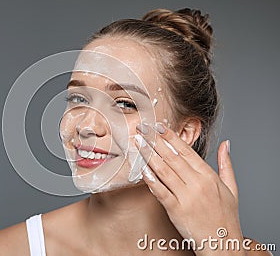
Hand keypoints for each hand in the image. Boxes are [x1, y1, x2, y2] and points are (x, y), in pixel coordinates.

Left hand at [136, 122, 244, 254]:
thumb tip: (225, 144)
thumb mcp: (231, 188)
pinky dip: (149, 179)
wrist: (222, 243)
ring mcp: (185, 196)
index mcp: (209, 176)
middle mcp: (197, 184)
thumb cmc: (225, 216)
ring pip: (163, 170)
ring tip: (138, 142)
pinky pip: (159, 191)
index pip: (186, 151)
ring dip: (148, 154)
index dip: (170, 136)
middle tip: (142, 128)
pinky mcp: (175, 209)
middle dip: (155, 140)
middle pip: (171, 157)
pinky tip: (141, 168)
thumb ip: (226, 164)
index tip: (159, 125)